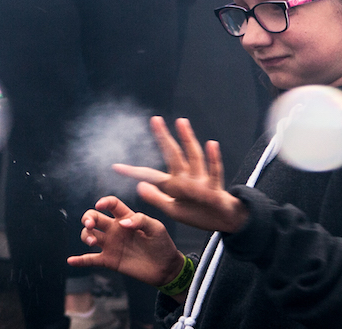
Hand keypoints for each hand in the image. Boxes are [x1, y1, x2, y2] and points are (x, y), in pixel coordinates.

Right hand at [68, 195, 184, 288]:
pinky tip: (71, 261)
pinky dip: (80, 260)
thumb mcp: (156, 228)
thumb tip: (122, 223)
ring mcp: (110, 245)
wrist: (166, 269)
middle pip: (94, 217)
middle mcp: (115, 229)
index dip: (104, 202)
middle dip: (87, 218)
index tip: (101, 205)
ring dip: (85, 235)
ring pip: (89, 235)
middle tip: (89, 225)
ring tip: (91, 242)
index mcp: (126, 218)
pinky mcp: (109, 260)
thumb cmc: (163, 245)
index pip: (111, 204)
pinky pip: (91, 259)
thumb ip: (141, 220)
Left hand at [113, 116, 248, 234]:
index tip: (115, 167)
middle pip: (172, 155)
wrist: (225, 222)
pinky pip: (214, 171)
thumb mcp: (172, 210)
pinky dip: (213, 158)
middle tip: (155, 119)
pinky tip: (211, 144)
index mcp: (173, 185)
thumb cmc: (199, 214)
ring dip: (187, 139)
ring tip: (181, 122)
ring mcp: (200, 181)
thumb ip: (157, 198)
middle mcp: (185, 178)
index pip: (150, 175)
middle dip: (163, 138)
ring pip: (192, 157)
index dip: (133, 172)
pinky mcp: (214, 188)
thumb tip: (139, 186)